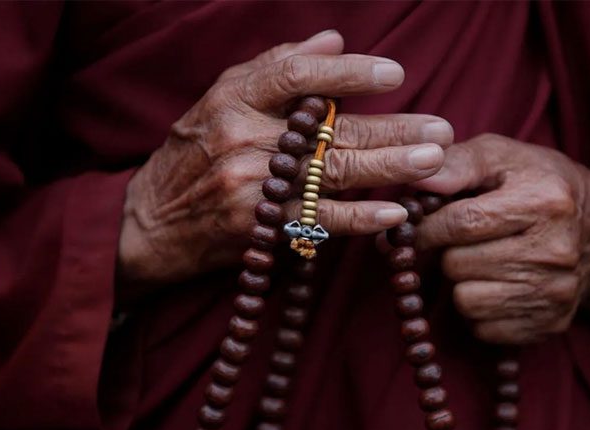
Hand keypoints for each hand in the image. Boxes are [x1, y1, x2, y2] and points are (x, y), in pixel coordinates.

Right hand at [119, 30, 453, 283]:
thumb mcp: (221, 98)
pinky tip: (395, 213)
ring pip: (331, 174)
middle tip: (439, 129)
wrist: (150, 222)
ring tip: (432, 162)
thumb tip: (333, 41)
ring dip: (387, 168)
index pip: (295, 74)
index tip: (394, 73)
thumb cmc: (193, 153)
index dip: (348, 72)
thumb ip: (275, 66)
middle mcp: (242, 138)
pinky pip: (317, 222)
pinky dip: (358, 218)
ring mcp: (250, 186)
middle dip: (391, 129)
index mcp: (233, 98)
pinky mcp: (256, 228)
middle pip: (329, 130)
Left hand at [413, 134, 589, 343]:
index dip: (428, 227)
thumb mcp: (501, 156)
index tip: (416, 227)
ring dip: (460, 282)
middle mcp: (556, 250)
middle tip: (459, 241)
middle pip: (458, 265)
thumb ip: (458, 162)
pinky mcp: (551, 322)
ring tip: (478, 260)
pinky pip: (483, 327)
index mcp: (544, 202)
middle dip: (446, 251)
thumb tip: (418, 177)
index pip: (464, 223)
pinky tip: (493, 284)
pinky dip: (478, 308)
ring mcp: (556, 292)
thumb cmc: (535, 183)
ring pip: (466, 301)